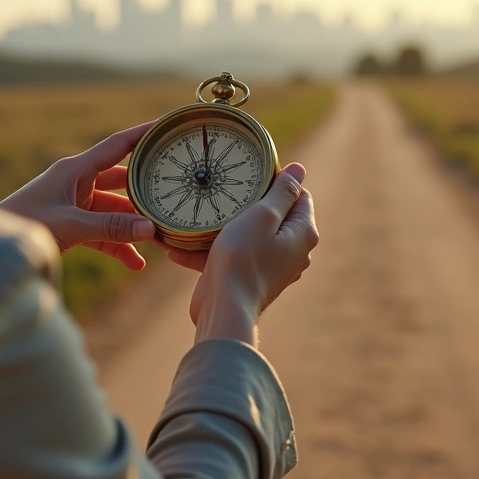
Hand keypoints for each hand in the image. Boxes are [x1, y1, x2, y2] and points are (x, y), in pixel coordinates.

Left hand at [0, 121, 155, 269]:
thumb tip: (150, 229)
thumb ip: (111, 227)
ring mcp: (75, 204)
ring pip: (115, 211)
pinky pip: (103, 232)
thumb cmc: (24, 224)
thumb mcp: (71, 225)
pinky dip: (118, 245)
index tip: (168, 126)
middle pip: (122, 181)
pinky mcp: (71, 225)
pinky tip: (135, 263)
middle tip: (172, 198)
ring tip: (157, 242)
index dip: (144, 134)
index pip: (118, 145)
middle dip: (146, 193)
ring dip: (133, 227)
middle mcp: (77, 182)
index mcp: (75, 169)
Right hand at [156, 163, 318, 342]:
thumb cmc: (244, 259)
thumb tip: (298, 170)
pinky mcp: (246, 278)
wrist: (225, 309)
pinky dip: (207, 252)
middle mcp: (291, 251)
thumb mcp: (263, 216)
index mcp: (302, 233)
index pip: (298, 196)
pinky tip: (177, 246)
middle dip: (247, 203)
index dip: (276, 182)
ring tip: (197, 215)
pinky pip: (229, 257)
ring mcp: (269, 266)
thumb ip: (281, 192)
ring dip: (220, 228)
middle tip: (223, 191)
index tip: (251, 175)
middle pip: (272, 215)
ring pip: (246, 235)